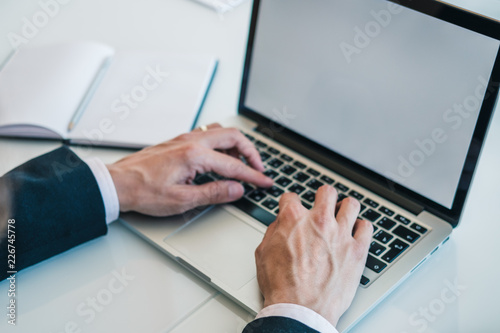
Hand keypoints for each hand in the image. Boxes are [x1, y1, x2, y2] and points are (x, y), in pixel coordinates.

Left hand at [107, 124, 272, 215]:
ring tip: (241, 165)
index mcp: (194, 155)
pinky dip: (222, 144)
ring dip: (236, 145)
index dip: (253, 176)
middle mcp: (191, 141)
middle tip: (258, 170)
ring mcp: (184, 138)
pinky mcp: (179, 141)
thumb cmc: (144, 191)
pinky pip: (208, 134)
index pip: (234, 165)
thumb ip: (214, 193)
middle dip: (251, 153)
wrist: (118, 183)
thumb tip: (237, 190)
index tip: (265, 182)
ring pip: (221, 132)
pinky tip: (220, 158)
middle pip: (233, 137)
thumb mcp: (182, 200)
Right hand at [255, 185, 372, 325]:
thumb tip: (279, 226)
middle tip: (322, 204)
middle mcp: (319, 221)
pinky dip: (362, 227)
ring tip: (343, 214)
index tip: (292, 207)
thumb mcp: (263, 254)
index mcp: (293, 219)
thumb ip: (273, 232)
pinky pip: (366, 228)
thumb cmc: (282, 286)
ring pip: (351, 205)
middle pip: (326, 192)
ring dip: (345, 207)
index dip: (289, 202)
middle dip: (323, 196)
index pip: (291, 196)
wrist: (300, 309)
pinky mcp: (357, 250)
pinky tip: (356, 231)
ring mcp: (341, 234)